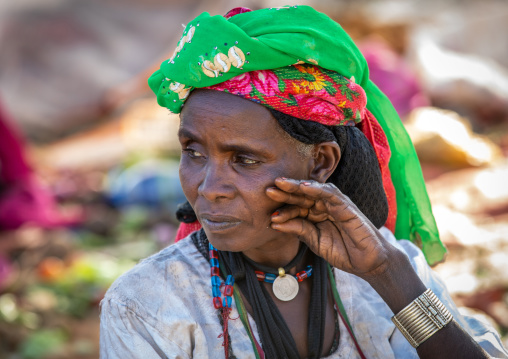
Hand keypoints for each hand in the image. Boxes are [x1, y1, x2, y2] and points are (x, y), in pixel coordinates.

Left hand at [266, 177, 396, 278]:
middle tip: (267, 190)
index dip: (282, 210)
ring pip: (313, 191)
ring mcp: (334, 204)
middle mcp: (322, 207)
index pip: (295, 208)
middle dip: (284, 193)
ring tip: (280, 184)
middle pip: (301, 197)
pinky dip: (317, 189)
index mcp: (314, 215)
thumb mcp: (315, 242)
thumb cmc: (343, 251)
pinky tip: (304, 188)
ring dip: (296, 187)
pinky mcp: (346, 205)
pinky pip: (330, 194)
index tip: (268, 215)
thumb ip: (298, 230)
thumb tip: (274, 222)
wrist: (368, 262)